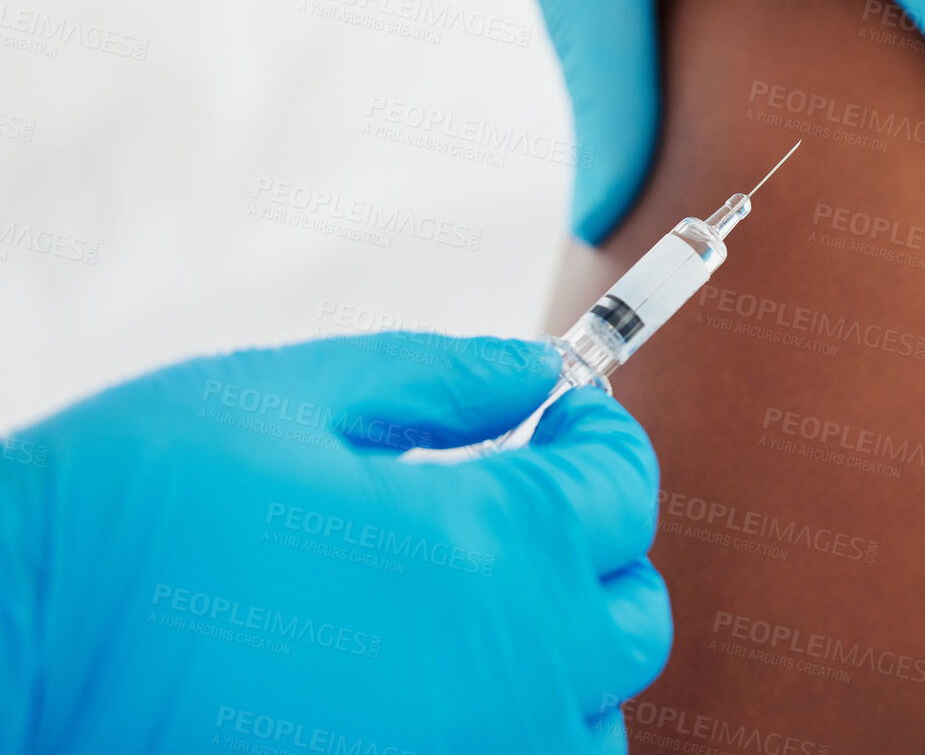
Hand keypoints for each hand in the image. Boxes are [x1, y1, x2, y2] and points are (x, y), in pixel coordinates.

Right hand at [0, 333, 667, 754]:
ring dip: (564, 660)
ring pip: (591, 723)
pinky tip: (437, 691)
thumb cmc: (125, 517)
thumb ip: (439, 378)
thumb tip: (540, 372)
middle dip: (594, 547)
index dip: (602, 438)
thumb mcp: (282, 398)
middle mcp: (506, 678)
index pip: (622, 489)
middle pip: (633, 615)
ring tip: (478, 608)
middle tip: (522, 505)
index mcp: (488, 547)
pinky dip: (511, 737)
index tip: (565, 418)